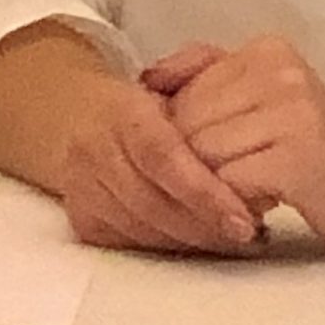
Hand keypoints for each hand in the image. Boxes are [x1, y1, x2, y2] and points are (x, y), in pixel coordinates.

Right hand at [60, 74, 263, 254]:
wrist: (73, 113)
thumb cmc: (141, 103)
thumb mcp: (176, 78)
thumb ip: (210, 84)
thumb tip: (249, 113)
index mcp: (122, 112)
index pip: (163, 158)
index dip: (203, 193)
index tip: (242, 218)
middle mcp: (95, 152)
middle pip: (154, 204)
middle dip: (206, 226)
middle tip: (251, 233)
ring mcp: (83, 190)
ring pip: (144, 231)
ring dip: (193, 240)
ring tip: (234, 238)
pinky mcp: (82, 220)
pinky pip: (131, 244)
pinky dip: (170, 245)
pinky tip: (200, 239)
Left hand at [142, 39, 324, 251]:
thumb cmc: (322, 154)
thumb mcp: (268, 101)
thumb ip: (212, 82)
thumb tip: (145, 83)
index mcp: (269, 51)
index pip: (183, 91)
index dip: (179, 137)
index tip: (210, 162)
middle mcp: (280, 72)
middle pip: (185, 123)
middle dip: (190, 165)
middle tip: (226, 187)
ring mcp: (292, 112)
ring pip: (200, 155)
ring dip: (210, 189)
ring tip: (245, 197)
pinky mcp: (299, 158)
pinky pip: (226, 184)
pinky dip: (229, 207)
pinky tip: (257, 212)